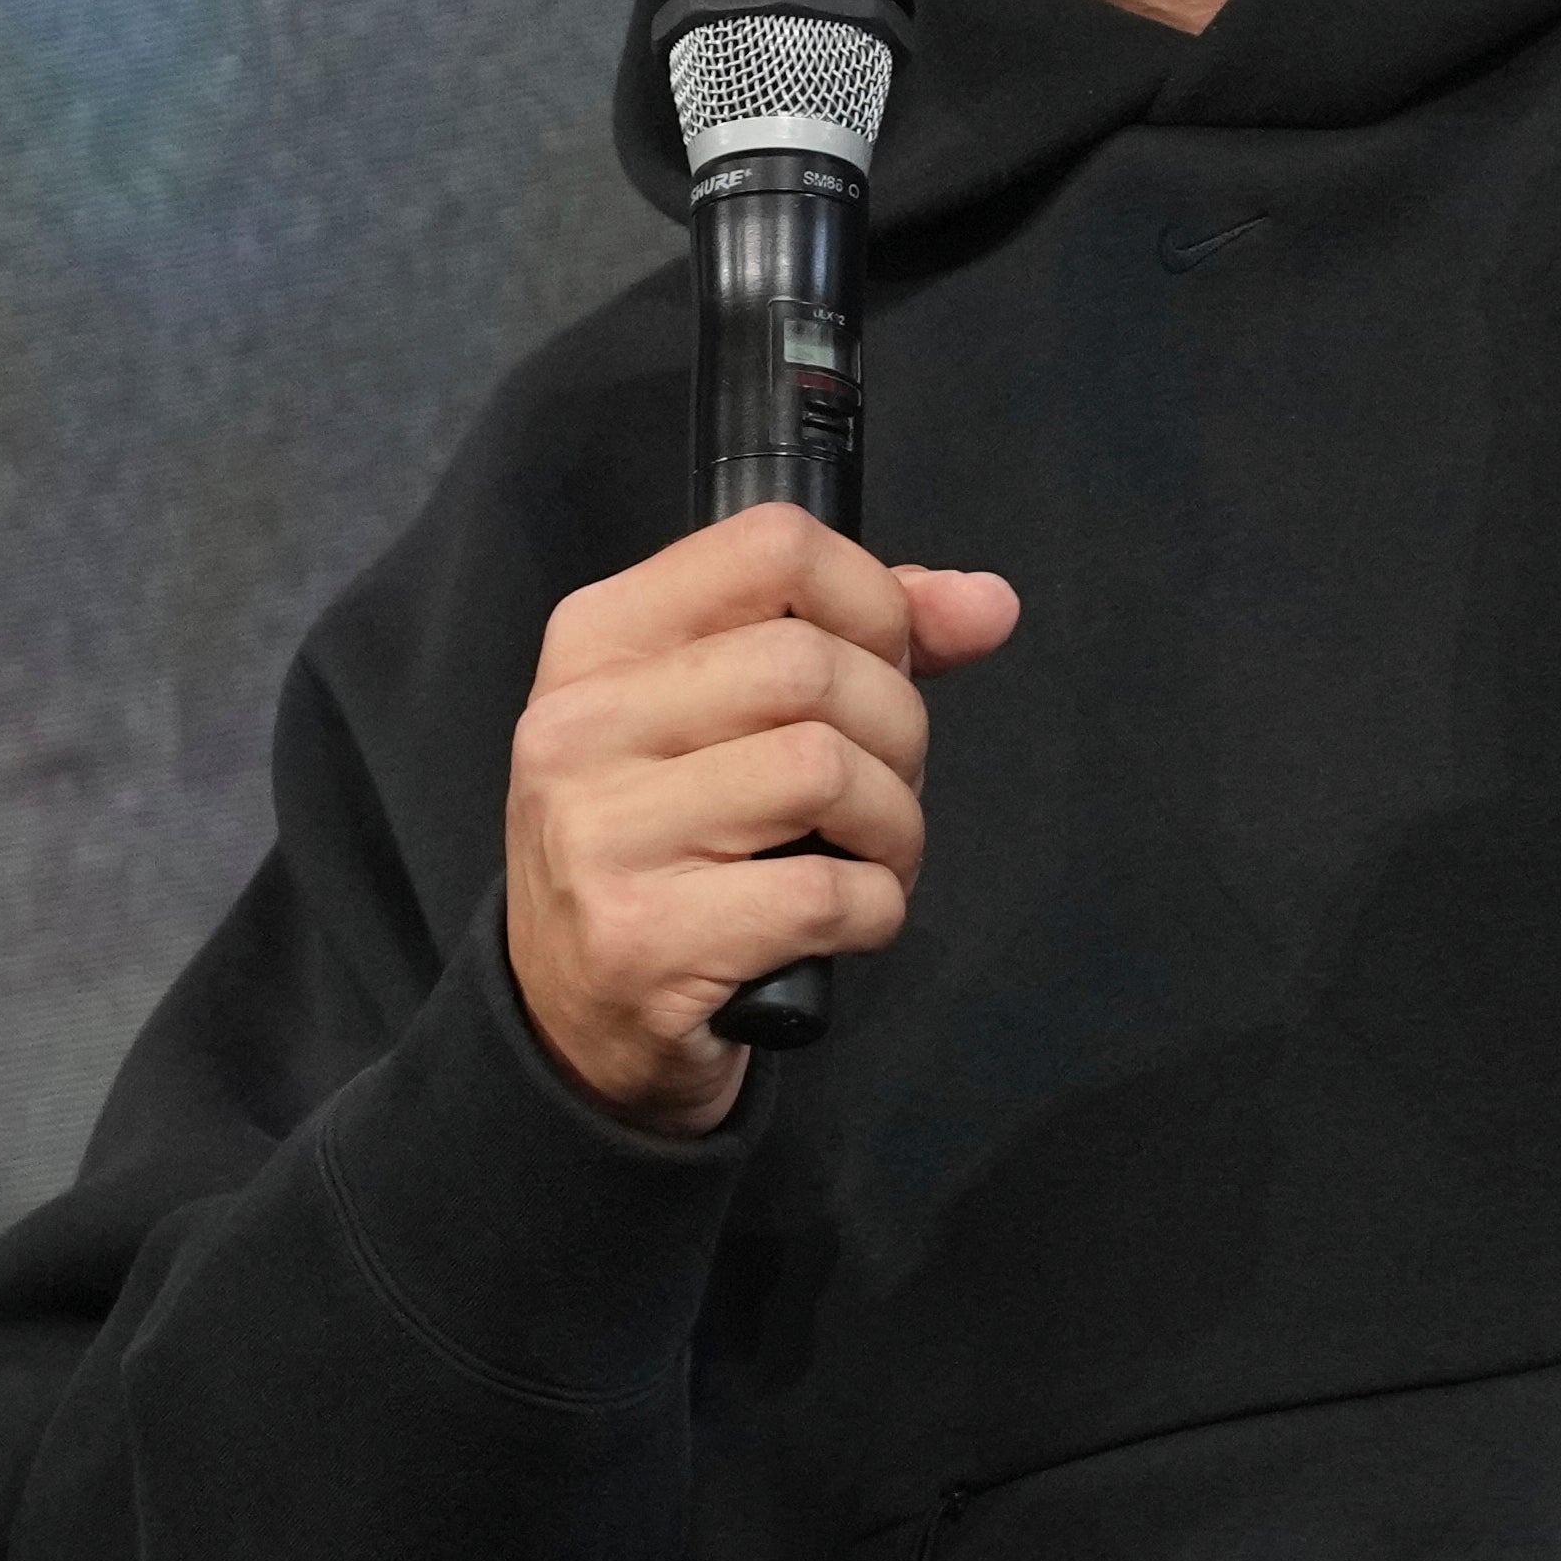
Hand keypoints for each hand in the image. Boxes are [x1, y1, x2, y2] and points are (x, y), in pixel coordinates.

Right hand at [504, 501, 1019, 1135]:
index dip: (872, 601)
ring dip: (895, 826)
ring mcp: (602, 832)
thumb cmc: (666, 844)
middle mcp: (580, 723)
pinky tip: (842, 920)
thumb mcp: (720, 717)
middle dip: (897, 730)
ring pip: (825, 770)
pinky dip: (876, 909)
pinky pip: (826, 893)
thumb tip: (986, 603)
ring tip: (870, 855)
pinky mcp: (643, 937)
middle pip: (811, 663)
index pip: (771, 545)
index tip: (884, 664)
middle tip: (883, 784)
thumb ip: (855, 643)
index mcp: (596, 640)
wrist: (573, 1015)